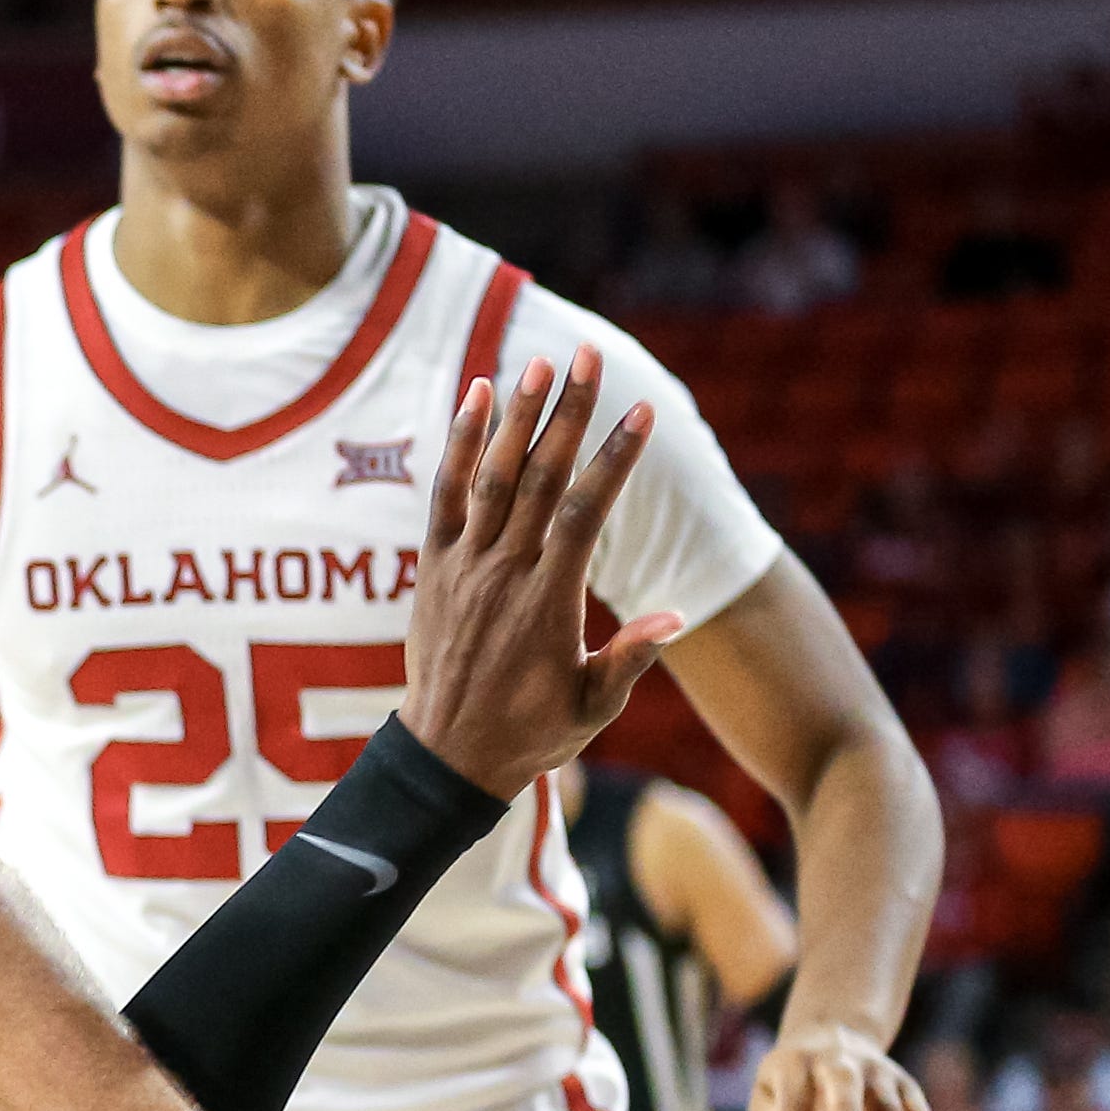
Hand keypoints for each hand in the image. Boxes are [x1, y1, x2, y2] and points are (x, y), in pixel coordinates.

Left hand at [400, 347, 677, 796]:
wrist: (448, 754)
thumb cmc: (532, 731)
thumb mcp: (592, 704)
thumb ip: (629, 657)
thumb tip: (676, 616)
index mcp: (549, 601)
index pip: (586, 514)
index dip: (615, 459)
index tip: (643, 413)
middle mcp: (504, 572)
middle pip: (540, 479)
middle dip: (569, 414)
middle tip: (591, 356)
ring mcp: (464, 565)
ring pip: (492, 478)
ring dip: (515, 417)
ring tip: (539, 364)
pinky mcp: (434, 566)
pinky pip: (445, 495)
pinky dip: (458, 447)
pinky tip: (474, 398)